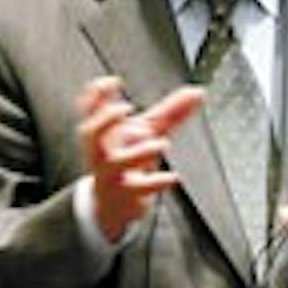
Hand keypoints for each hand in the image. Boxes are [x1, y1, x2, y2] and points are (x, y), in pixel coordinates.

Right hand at [78, 77, 203, 241]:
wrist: (114, 205)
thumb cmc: (129, 161)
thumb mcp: (148, 133)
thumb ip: (171, 112)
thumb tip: (197, 92)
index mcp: (104, 132)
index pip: (90, 109)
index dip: (95, 94)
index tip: (112, 81)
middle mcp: (102, 152)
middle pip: (91, 133)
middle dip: (104, 119)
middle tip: (124, 109)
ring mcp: (112, 174)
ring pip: (117, 163)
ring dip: (138, 152)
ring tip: (162, 143)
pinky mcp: (126, 194)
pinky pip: (138, 189)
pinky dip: (155, 183)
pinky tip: (171, 177)